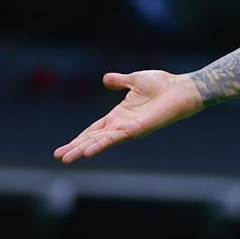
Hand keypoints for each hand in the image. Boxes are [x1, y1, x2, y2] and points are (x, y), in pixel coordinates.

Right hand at [53, 70, 203, 162]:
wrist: (180, 88)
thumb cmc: (163, 84)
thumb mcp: (135, 80)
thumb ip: (120, 81)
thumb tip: (106, 79)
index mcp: (119, 114)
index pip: (95, 129)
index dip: (80, 137)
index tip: (65, 147)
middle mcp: (121, 124)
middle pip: (93, 138)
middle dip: (76, 147)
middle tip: (59, 157)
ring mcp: (128, 128)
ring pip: (100, 141)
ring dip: (83, 149)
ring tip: (66, 159)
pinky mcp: (136, 129)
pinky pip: (114, 138)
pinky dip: (100, 144)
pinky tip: (87, 152)